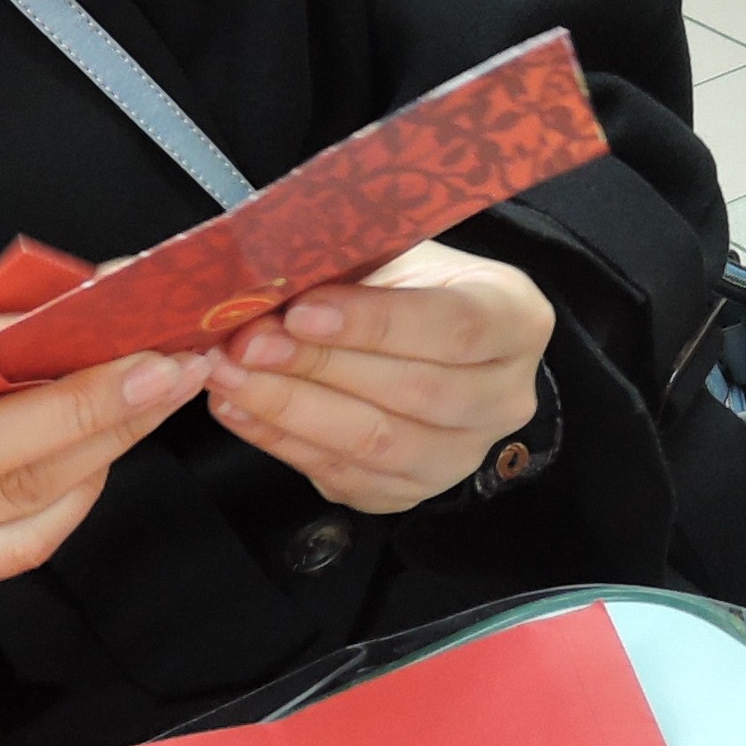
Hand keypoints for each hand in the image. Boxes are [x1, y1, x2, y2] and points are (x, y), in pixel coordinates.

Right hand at [0, 268, 208, 640]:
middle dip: (86, 406)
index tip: (116, 325)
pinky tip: (103, 453)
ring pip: (6, 501)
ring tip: (154, 399)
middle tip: (165, 369)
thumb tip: (98, 291)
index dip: (24, 347)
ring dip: (99, 446)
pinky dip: (74, 499)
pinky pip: (15, 549)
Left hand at [201, 238, 554, 514]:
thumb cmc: (408, 285)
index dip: (375, 322)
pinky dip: (283, 443)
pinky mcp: (413, 492)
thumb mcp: (396, 252)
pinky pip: (346, 477)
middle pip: (415, 392)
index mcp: (516, 321)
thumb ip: (348, 265)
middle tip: (245, 344)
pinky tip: (239, 410)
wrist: (423, 338)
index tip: (301, 311)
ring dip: (290, 410)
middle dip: (318, 366)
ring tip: (229, 376)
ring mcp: (463, 455)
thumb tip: (263, 282)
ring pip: (378, 443)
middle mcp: (505, 397)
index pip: (455, 326)